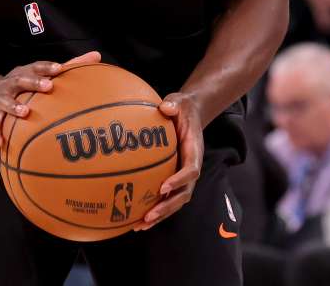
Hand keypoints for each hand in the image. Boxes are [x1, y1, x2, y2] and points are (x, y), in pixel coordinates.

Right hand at [0, 51, 100, 148]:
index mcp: (25, 72)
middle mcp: (11, 84)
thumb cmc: (26, 84)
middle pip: (20, 81)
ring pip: (4, 102)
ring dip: (13, 107)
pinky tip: (1, 143)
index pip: (37, 67)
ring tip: (24, 113)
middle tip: (48, 87)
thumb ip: (71, 65)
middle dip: (33, 83)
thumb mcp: (43, 74)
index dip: (47, 67)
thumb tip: (97, 55)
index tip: (60, 69)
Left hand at [134, 92, 203, 230]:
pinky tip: (135, 220)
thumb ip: (174, 104)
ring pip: (175, 201)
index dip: (180, 180)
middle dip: (167, 207)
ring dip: (160, 215)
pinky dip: (153, 211)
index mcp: (194, 150)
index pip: (191, 169)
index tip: (163, 187)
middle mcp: (190, 167)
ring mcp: (182, 176)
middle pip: (184, 193)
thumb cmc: (183, 109)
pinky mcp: (173, 179)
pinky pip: (165, 198)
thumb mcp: (180, 102)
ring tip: (139, 226)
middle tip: (149, 215)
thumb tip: (164, 107)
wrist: (189, 115)